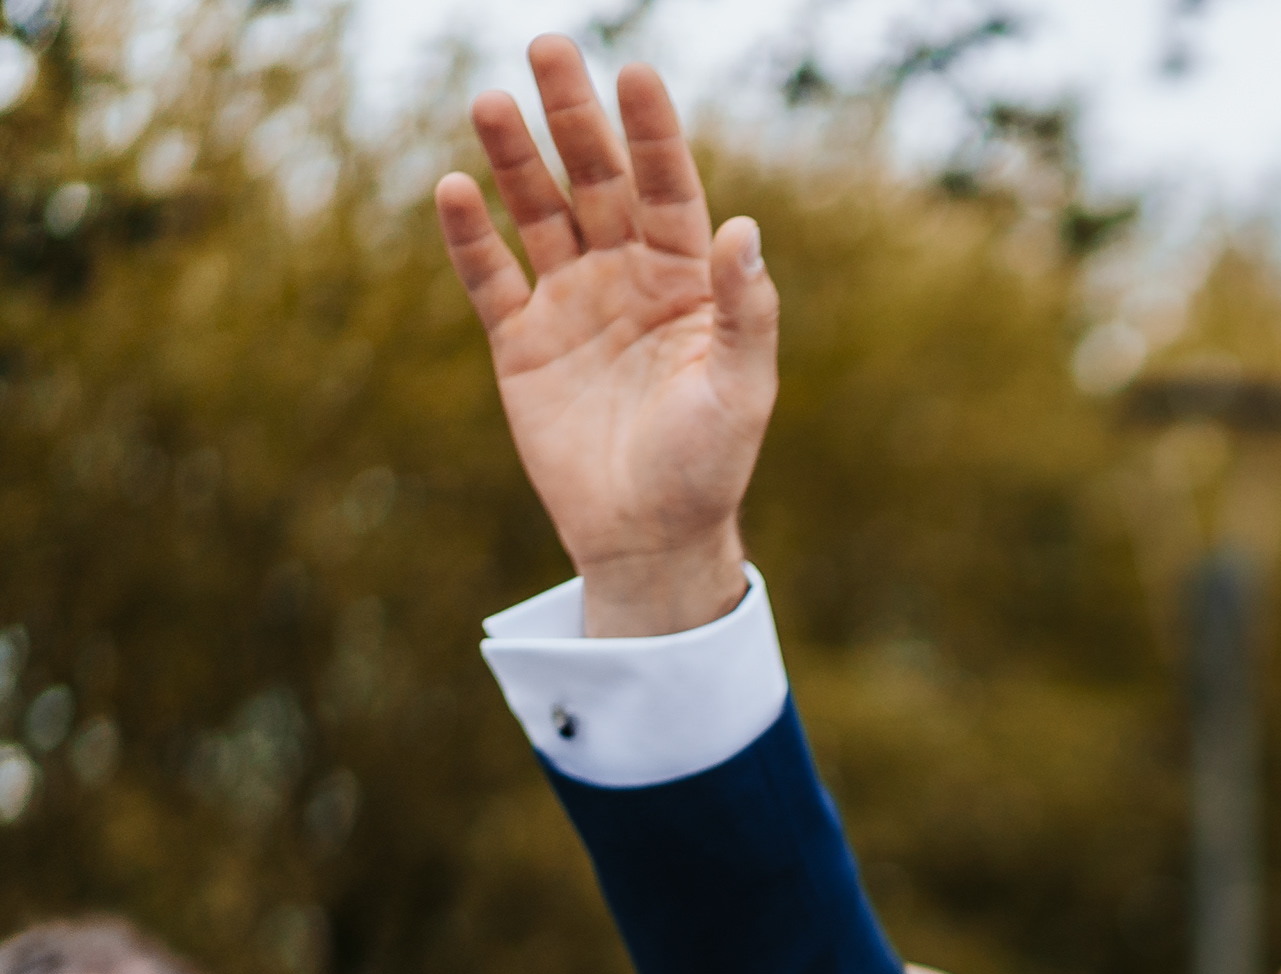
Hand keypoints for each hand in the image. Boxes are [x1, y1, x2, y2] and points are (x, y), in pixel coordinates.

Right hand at [433, 36, 774, 636]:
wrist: (650, 535)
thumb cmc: (709, 465)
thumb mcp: (740, 389)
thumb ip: (744, 311)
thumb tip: (744, 229)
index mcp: (688, 282)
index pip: (670, 189)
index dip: (653, 134)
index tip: (637, 74)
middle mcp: (627, 277)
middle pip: (597, 181)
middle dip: (574, 117)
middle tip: (550, 47)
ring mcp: (571, 303)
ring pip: (538, 212)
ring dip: (515, 159)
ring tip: (492, 101)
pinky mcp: (521, 342)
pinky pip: (490, 276)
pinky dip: (470, 236)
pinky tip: (454, 188)